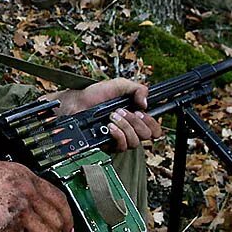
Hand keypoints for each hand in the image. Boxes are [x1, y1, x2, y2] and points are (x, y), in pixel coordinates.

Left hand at [40, 78, 162, 150]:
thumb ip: (138, 89)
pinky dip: (117, 135)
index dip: (152, 122)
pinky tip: (109, 126)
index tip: (141, 112)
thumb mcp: (119, 85)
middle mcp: (129, 129)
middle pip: (147, 135)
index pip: (154, 128)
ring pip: (135, 142)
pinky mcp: (109, 145)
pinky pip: (121, 147)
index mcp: (135, 117)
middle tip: (122, 111)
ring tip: (112, 116)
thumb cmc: (95, 95)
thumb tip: (146, 103)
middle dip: (135, 121)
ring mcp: (120, 138)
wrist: (77, 103)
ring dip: (125, 127)